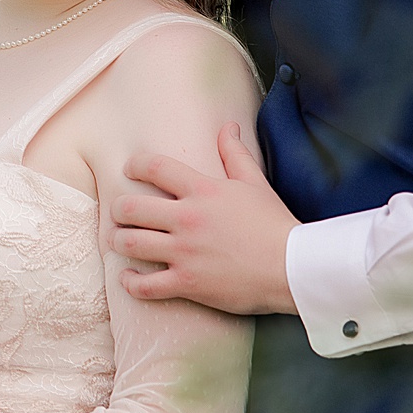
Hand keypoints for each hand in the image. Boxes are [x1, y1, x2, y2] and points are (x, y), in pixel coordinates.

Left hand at [111, 124, 299, 314]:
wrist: (294, 268)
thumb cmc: (275, 225)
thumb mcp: (255, 184)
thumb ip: (235, 155)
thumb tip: (227, 127)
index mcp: (203, 191)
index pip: (155, 167)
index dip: (135, 166)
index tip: (128, 170)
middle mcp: (187, 219)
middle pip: (129, 208)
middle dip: (118, 210)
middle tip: (121, 214)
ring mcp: (184, 252)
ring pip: (129, 243)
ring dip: (118, 242)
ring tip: (119, 241)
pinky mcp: (187, 283)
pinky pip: (144, 285)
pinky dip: (131, 282)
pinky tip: (129, 277)